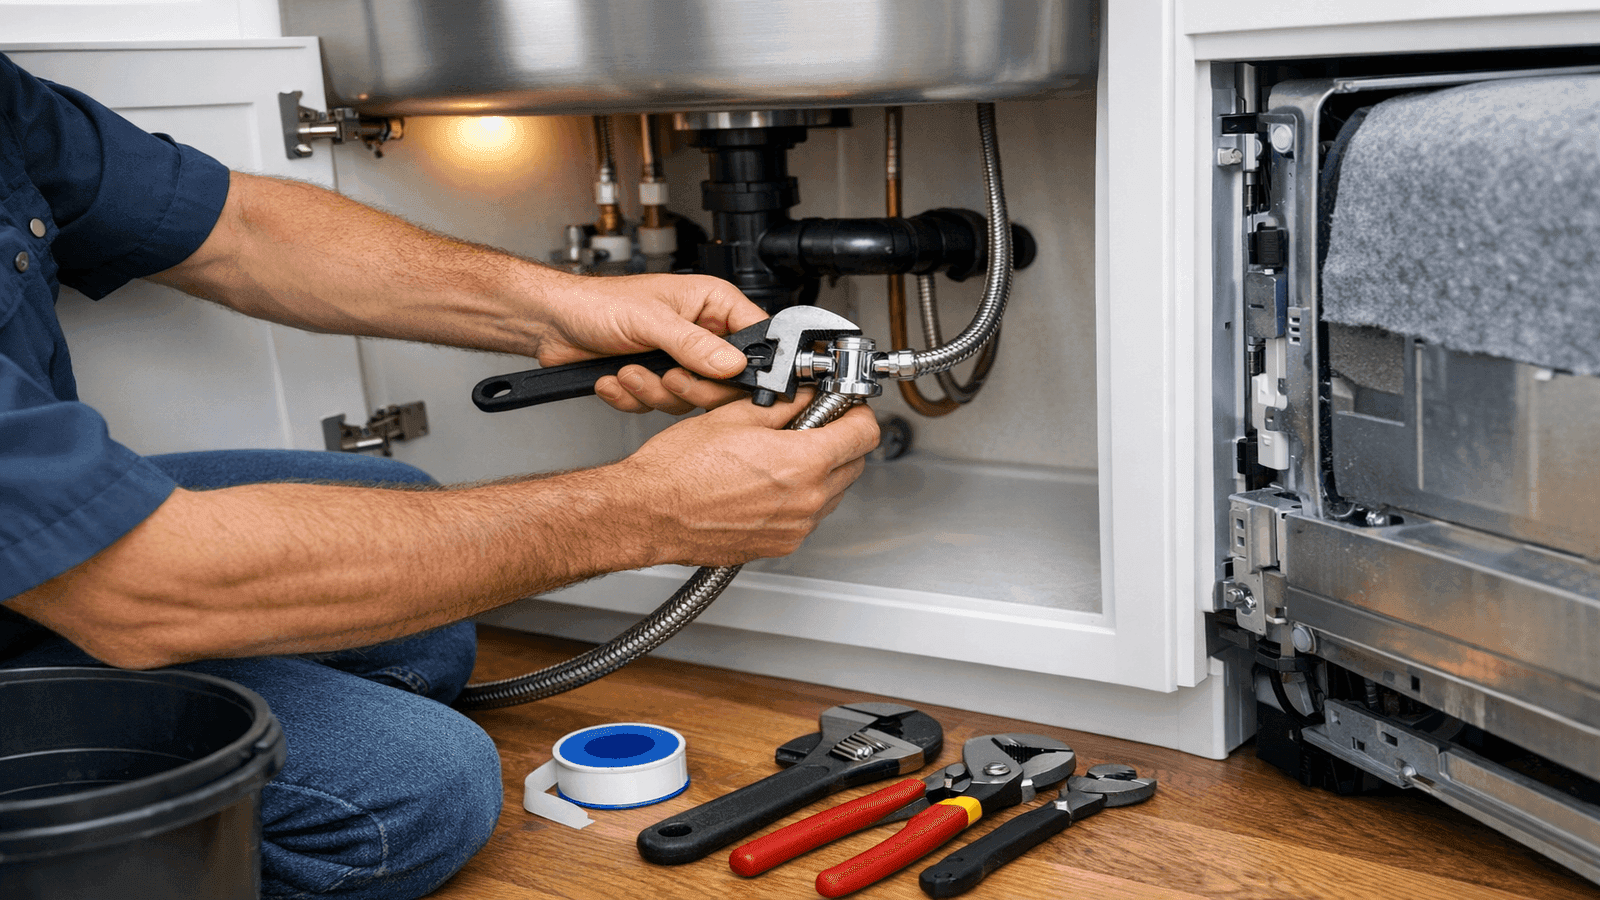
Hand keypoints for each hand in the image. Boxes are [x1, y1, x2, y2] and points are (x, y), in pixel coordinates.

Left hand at [535, 271, 767, 413]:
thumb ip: (693, 345)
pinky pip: (659, 407)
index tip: (729, 378)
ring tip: (629, 371)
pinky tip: (615, 377)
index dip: (748, 363)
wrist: (552, 323)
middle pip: (726, 381)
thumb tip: (732, 364)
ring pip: (690, 399)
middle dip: (690, 386)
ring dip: (652, 392)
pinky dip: (632, 398)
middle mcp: (700, 334)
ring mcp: (678, 360)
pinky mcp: (655, 382)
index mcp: (711, 305)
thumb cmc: (597, 303)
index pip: (756, 337)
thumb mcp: (650, 320)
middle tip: (668, 376)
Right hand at [617, 393, 879, 566]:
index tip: (845, 406)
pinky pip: (807, 516)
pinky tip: (766, 482)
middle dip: (840, 440)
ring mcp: (794, 528)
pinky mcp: (779, 545)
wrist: (647, 513)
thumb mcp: (735, 416)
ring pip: (833, 492)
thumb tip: (808, 395)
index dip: (857, 412)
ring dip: (821, 471)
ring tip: (781, 455)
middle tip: (811, 424)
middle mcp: (806, 501)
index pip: (864, 433)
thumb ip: (785, 404)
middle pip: (854, 464)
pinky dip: (799, 497)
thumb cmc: (678, 469)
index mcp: (803, 463)